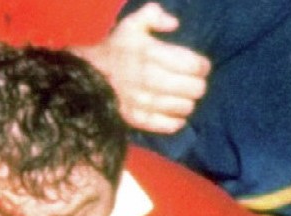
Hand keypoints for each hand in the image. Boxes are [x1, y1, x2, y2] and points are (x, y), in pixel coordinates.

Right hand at [75, 2, 210, 133]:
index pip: (192, 65)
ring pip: (183, 107)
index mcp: (150, 53)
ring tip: (185, 98)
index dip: (202, 66)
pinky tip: (177, 114)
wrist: (87, 77)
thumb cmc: (116, 50)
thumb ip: (154, 15)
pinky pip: (167, 125)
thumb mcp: (132, 25)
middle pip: (192, 88)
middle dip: (198, 85)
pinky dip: (176, 121)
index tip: (202, 66)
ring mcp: (142, 101)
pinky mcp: (137, 119)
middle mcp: (148, 78)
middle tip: (195, 83)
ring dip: (188, 103)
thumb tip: (174, 24)